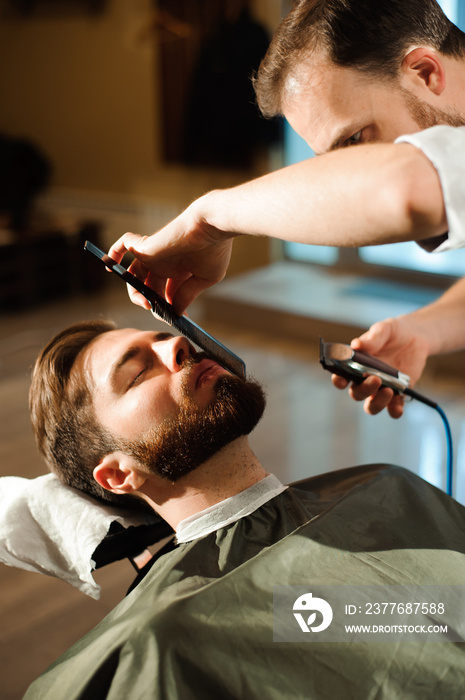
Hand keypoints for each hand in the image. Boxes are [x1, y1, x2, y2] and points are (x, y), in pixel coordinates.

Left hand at [108, 195, 234, 314]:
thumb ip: (187, 295)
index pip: (166, 293)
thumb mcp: (204, 279)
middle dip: (153, 303)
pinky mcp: (145, 246)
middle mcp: (164, 263)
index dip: (168, 308)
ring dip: (136, 293)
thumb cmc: (214, 250)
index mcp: (180, 271)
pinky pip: (124, 245)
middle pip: (149, 288)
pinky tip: (110, 267)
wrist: (212, 227)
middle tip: (161, 312)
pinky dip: (114, 254)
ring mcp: (153, 255)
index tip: (177, 317)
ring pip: (134, 276)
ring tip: (147, 303)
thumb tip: (176, 312)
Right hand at [331, 316, 429, 417]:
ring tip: (388, 391)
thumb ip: (372, 338)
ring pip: (371, 406)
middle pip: (356, 393)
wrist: (414, 337)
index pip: (341, 376)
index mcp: (354, 365)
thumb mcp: (384, 329)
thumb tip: (356, 345)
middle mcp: (364, 380)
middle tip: (376, 379)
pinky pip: (393, 409)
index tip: (341, 379)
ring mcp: (380, 389)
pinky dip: (394, 411)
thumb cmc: (392, 332)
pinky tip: (397, 407)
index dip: (338, 380)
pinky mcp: (398, 394)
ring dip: (377, 403)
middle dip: (364, 390)